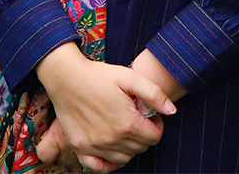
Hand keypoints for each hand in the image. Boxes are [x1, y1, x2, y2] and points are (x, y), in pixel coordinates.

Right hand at [35, 43, 174, 170]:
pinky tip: (112, 152)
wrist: (66, 77)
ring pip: (124, 159)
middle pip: (140, 148)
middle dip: (144, 135)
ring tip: (125, 130)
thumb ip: (154, 94)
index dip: (157, 126)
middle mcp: (112, 139)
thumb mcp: (130, 77)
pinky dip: (109, 164)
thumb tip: (171, 111)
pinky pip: (99, 167)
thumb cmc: (99, 75)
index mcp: (127, 123)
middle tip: (137, 119)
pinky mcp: (80, 147)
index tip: (150, 115)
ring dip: (129, 147)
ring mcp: (95, 145)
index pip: (154, 137)